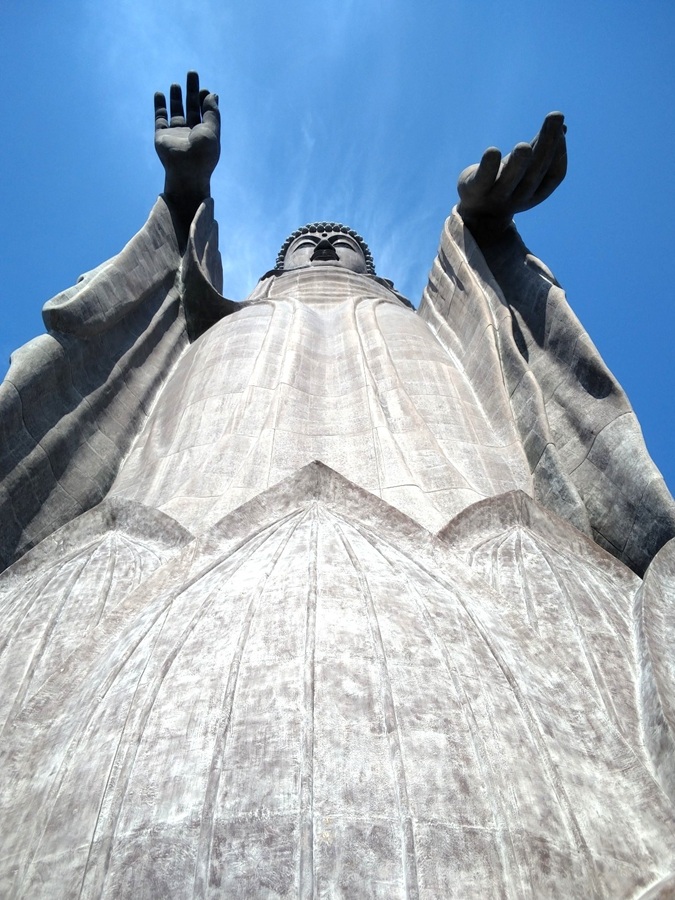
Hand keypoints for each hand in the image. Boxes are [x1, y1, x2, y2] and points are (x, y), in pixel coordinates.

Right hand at [154, 71, 219, 220]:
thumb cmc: (203, 155)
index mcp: (204, 132)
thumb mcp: (212, 131)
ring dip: (176, 97)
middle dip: (192, 90)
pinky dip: (159, 106)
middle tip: (192, 73)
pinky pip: (159, 118)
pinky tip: (159, 93)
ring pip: (175, 111)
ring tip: (176, 84)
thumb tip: (212, 93)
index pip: (204, 111)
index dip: (204, 98)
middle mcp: (190, 132)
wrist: (185, 172)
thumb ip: (212, 112)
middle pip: (191, 106)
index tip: (204, 89)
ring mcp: (175, 133)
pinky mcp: (162, 135)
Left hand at [457, 112, 566, 240]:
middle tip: (555, 117)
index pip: (555, 175)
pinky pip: (483, 179)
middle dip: (546, 145)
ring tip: (523, 146)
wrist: (477, 213)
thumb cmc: (506, 184)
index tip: (561, 127)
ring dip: (518, 162)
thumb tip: (563, 127)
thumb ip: (539, 149)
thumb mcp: (525, 168)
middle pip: (534, 173)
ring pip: (510, 179)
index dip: (559, 152)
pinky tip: (492, 151)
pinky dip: (488, 166)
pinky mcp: (475, 190)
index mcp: (536, 193)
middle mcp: (519, 197)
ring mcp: (496, 196)